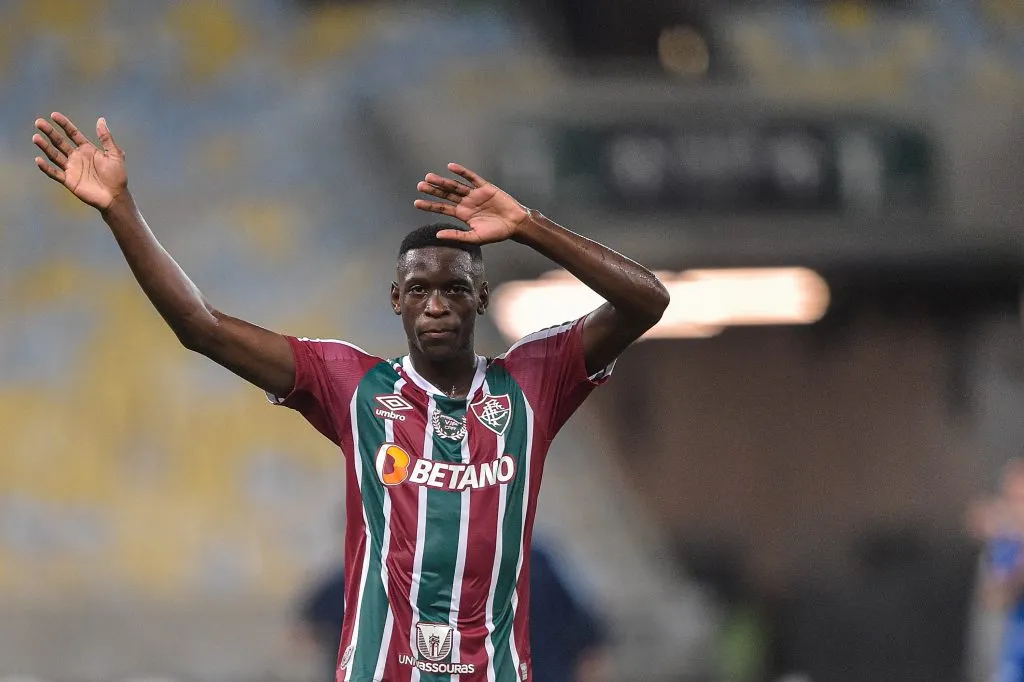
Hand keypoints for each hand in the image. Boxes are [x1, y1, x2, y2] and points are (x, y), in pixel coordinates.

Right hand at [33, 112, 126, 210]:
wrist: (115, 196)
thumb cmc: (117, 176)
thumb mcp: (115, 154)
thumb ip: (106, 138)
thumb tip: (101, 120)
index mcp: (87, 149)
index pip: (72, 133)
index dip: (64, 124)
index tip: (53, 115)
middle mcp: (77, 157)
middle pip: (59, 142)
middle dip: (49, 132)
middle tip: (39, 122)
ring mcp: (72, 168)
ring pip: (54, 155)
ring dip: (45, 147)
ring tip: (35, 137)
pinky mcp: (69, 181)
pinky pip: (54, 173)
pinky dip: (46, 167)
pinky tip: (38, 159)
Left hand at [414, 163, 529, 244]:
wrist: (515, 224)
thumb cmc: (497, 233)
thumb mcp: (475, 237)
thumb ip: (457, 235)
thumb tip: (438, 235)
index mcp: (463, 214)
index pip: (442, 208)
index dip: (430, 205)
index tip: (416, 203)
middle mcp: (466, 203)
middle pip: (446, 195)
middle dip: (433, 190)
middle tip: (420, 185)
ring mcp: (474, 194)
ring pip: (455, 186)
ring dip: (443, 181)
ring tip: (429, 177)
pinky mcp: (485, 187)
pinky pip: (471, 178)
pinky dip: (462, 172)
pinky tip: (451, 167)